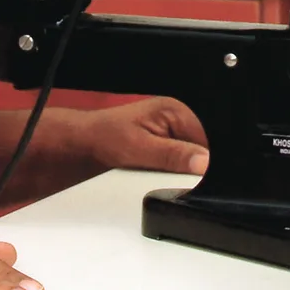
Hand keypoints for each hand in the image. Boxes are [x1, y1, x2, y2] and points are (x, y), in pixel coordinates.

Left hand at [80, 97, 208, 174]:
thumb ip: (173, 155)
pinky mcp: (163, 143)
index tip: (196, 178)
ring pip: (189, 156)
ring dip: (178, 168)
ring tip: (157, 170)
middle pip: (200, 148)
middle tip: (169, 174)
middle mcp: (176, 117)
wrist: (84, 142)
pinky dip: (170, 169)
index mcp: (175, 110)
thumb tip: (204, 162)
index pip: (206, 139)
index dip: (204, 161)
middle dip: (190, 165)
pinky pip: (177, 159)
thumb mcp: (141, 149)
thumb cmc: (106, 138)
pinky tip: (156, 171)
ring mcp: (169, 130)